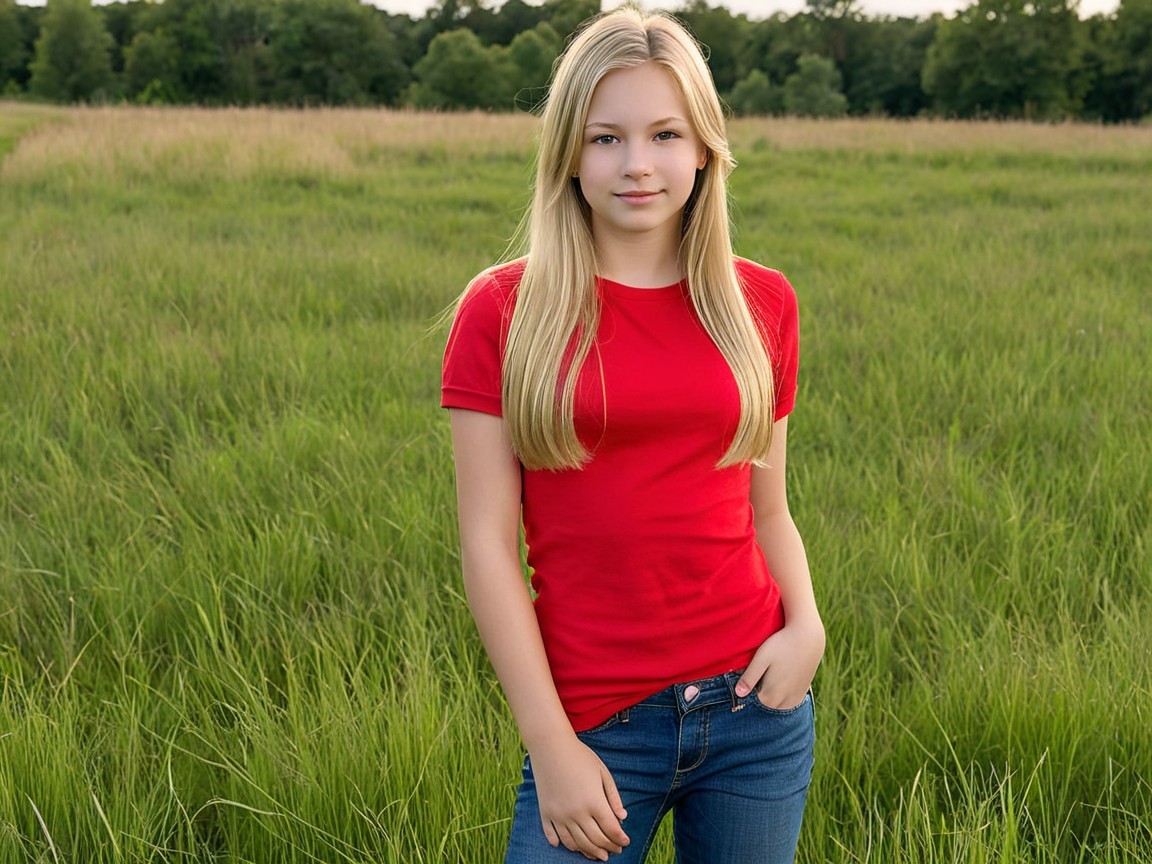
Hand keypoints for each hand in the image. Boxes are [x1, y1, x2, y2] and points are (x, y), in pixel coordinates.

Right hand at [528, 735, 629, 860]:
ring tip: (597, 855)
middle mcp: (576, 812)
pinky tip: (571, 846)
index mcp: (594, 801)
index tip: (625, 842)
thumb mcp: (603, 773)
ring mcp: (559, 815)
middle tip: (614, 851)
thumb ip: (613, 797)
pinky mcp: (546, 813)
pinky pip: (555, 836)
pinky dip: (564, 844)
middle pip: (595, 840)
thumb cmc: (580, 757)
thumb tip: (623, 817)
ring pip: (576, 843)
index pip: (611, 829)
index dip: (620, 839)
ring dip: (589, 852)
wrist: (550, 746)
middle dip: (608, 848)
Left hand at [735, 619, 824, 709]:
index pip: (750, 702)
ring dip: (769, 696)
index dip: (746, 690)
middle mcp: (783, 703)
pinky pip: (787, 703)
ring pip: (775, 706)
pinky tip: (778, 682)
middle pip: (762, 705)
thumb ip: (749, 677)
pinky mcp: (802, 694)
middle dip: (757, 694)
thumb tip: (738, 694)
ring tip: (768, 675)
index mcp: (770, 696)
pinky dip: (780, 697)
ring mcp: (795, 700)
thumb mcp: (761, 658)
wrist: (808, 638)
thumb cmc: (781, 645)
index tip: (746, 676)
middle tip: (759, 672)